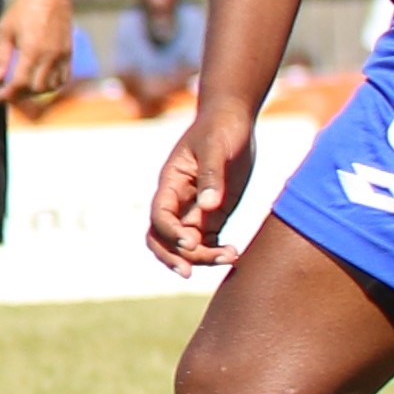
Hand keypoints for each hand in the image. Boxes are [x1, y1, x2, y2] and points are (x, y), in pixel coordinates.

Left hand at [0, 0, 79, 111]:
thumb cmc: (23, 9)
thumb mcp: (5, 30)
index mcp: (32, 50)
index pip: (20, 82)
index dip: (8, 93)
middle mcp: (50, 55)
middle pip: (36, 88)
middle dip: (20, 94)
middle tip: (7, 92)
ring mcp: (62, 55)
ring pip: (51, 86)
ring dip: (36, 92)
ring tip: (22, 88)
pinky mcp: (69, 52)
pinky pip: (63, 77)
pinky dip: (51, 85)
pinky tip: (39, 82)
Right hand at [149, 104, 260, 271]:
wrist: (232, 120)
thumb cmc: (220, 129)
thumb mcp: (216, 148)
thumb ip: (212, 177)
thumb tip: (208, 207)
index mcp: (170, 183)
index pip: (159, 216)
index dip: (170, 233)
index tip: (191, 243)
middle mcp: (177, 201)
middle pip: (162, 238)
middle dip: (173, 257)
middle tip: (192, 272)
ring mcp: (194, 209)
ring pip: (185, 245)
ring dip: (201, 258)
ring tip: (230, 257)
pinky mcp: (212, 214)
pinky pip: (206, 241)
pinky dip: (215, 252)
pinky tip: (234, 253)